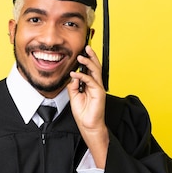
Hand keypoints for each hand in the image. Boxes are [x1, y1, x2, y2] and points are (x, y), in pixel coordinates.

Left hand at [68, 46, 109, 167]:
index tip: (82, 51)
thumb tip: (72, 75)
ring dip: (88, 62)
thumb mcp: (74, 95)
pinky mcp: (99, 93)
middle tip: (86, 48)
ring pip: (95, 71)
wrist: (88, 124)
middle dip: (91, 56)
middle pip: (95, 66)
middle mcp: (96, 84)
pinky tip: (75, 74)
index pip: (90, 68)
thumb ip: (73, 85)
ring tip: (80, 57)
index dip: (88, 59)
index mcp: (91, 84)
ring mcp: (98, 88)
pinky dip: (82, 76)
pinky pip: (90, 81)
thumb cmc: (83, 112)